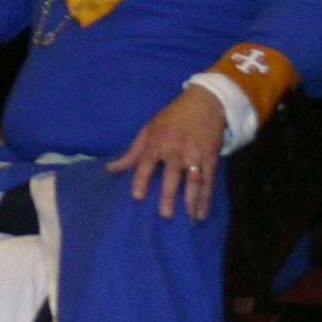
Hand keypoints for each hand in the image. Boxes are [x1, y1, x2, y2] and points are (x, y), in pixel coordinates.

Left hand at [106, 85, 229, 219]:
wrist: (205, 102)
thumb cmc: (172, 118)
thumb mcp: (149, 129)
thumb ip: (132, 152)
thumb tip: (110, 169)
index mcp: (158, 140)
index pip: (147, 161)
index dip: (142, 178)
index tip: (138, 197)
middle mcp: (177, 148)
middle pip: (173, 173)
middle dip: (169, 194)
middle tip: (166, 215)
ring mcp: (195, 153)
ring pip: (194, 180)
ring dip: (192, 200)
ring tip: (190, 219)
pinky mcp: (211, 157)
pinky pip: (209, 181)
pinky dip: (206, 198)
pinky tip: (202, 214)